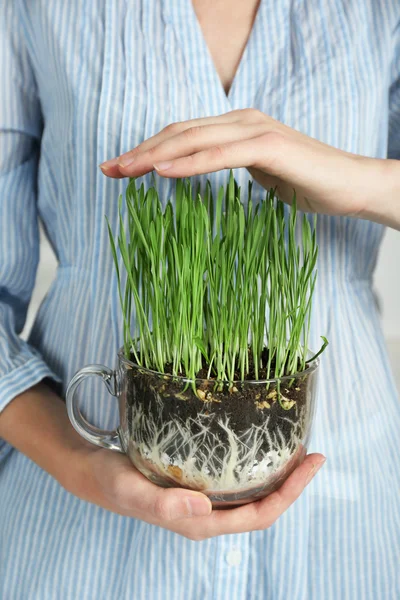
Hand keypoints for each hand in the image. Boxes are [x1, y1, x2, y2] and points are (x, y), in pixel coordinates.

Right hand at [68, 444, 324, 540]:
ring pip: (253, 492)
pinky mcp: (200, 483)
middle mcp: (210, 514)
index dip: (290, 494)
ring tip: (296, 446)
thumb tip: (204, 510)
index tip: (310, 465)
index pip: (259, 515)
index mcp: (202, 523)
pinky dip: (256, 463)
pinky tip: (261, 444)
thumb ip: (166, 504)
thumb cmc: (115, 484)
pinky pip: (238, 478)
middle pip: (264, 505)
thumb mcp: (135, 492)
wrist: (98, 473)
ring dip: (278, 473)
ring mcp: (207, 500)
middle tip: (313, 451)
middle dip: (293, 483)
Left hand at [100, 109, 399, 228]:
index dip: (148, 149)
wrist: (350, 185)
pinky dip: (189, 162)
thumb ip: (230, 165)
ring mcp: (255, 130)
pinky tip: (162, 171)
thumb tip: (202, 172)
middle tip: (108, 169)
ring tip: (124, 170)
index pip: (182, 135)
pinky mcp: (269, 146)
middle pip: (179, 132)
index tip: (119, 167)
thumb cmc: (306, 183)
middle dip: (140, 151)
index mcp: (236, 127)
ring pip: (193, 139)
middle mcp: (241, 120)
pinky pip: (220, 154)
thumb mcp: (258, 174)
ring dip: (154, 155)